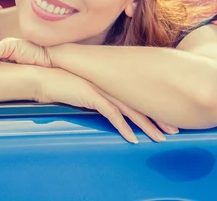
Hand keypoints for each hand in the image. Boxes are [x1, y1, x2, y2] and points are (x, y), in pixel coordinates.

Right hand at [36, 68, 177, 142]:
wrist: (42, 77)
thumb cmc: (60, 83)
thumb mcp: (85, 89)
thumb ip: (98, 96)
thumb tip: (108, 107)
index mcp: (111, 80)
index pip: (137, 95)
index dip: (153, 106)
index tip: (166, 117)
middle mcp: (110, 83)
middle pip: (140, 102)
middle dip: (158, 117)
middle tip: (174, 129)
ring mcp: (102, 89)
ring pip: (131, 110)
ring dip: (147, 126)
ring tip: (159, 138)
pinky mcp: (92, 96)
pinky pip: (112, 115)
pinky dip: (124, 128)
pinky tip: (132, 139)